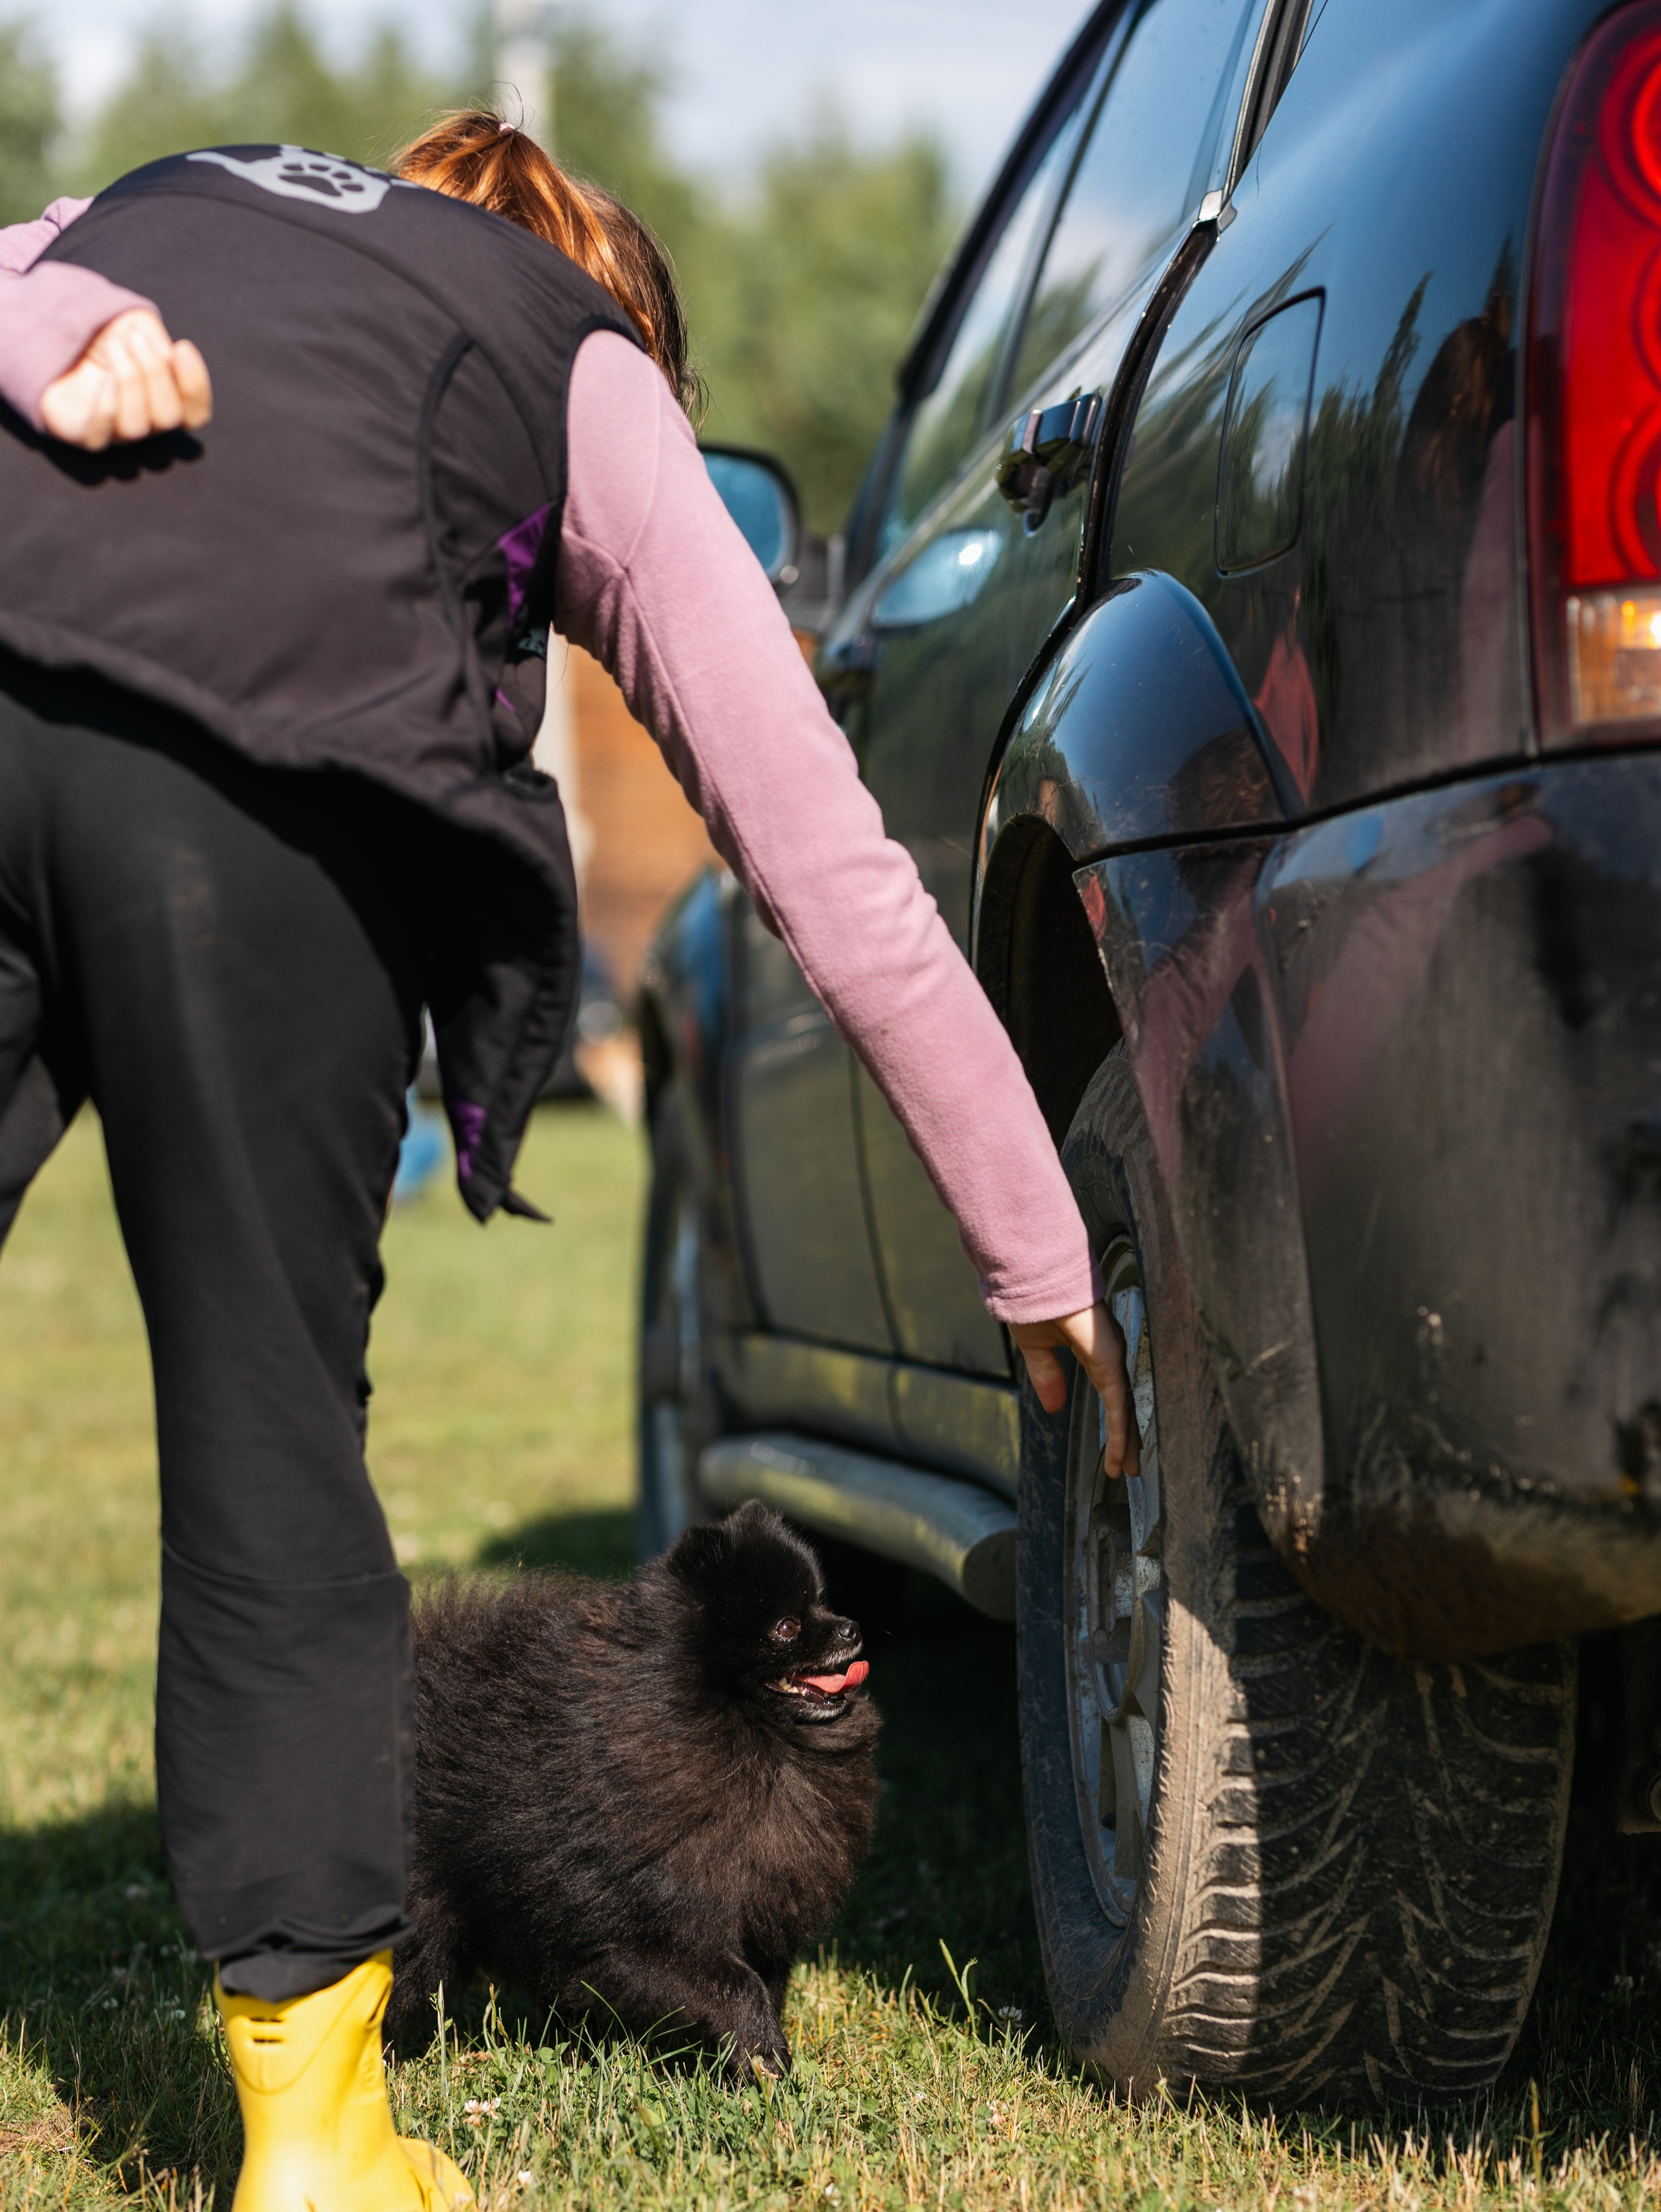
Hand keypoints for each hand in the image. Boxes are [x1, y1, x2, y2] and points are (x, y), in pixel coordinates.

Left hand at [40, 307, 211, 450]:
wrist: (56, 330)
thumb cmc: (103, 330)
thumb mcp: (138, 324)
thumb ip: (159, 344)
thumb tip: (166, 367)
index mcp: (164, 403)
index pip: (194, 415)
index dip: (195, 386)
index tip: (182, 347)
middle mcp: (143, 424)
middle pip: (168, 419)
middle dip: (155, 373)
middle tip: (135, 339)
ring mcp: (112, 433)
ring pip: (136, 428)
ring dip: (130, 381)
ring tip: (114, 346)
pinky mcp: (80, 433)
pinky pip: (99, 437)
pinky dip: (107, 407)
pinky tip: (104, 376)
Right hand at [1010, 1300, 1140, 1478]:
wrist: (1032, 1277)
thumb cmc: (1034, 1300)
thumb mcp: (1036, 1348)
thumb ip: (1047, 1375)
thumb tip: (1054, 1407)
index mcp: (1095, 1351)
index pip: (1109, 1395)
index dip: (1113, 1423)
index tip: (1112, 1449)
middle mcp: (1109, 1354)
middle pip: (1123, 1405)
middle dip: (1127, 1438)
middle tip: (1130, 1467)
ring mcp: (1112, 1356)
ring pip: (1125, 1408)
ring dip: (1127, 1441)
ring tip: (1129, 1470)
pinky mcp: (1109, 1358)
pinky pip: (1118, 1402)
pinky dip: (1119, 1430)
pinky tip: (1119, 1453)